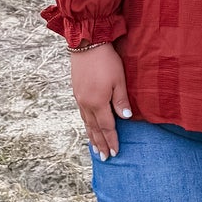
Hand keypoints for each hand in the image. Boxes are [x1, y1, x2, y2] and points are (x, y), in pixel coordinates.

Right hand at [69, 43, 131, 157]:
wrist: (86, 43)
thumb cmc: (106, 60)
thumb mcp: (119, 80)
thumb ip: (121, 100)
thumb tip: (125, 119)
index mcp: (98, 103)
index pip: (107, 127)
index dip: (112, 140)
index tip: (116, 152)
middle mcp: (86, 104)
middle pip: (95, 129)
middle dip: (101, 144)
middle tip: (105, 158)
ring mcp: (79, 98)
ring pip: (86, 123)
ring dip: (92, 137)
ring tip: (96, 149)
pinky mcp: (76, 92)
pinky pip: (82, 114)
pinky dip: (86, 125)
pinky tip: (88, 127)